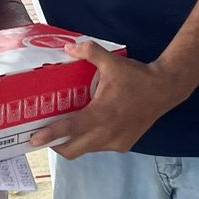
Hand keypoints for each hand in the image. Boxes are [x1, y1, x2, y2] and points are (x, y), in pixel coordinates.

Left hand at [29, 41, 186, 159]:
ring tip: (67, 127)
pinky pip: (99, 147)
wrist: (165, 89)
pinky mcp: (123, 145)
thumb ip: (89, 52)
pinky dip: (91, 140)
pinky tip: (91, 125)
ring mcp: (116, 142)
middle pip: (72, 150)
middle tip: (46, 133)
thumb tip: (68, 48)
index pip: (70, 129)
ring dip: (74, 141)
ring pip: (86, 149)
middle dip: (56, 144)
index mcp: (101, 114)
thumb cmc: (136, 77)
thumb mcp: (112, 62)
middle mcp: (106, 133)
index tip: (33, 140)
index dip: (50, 135)